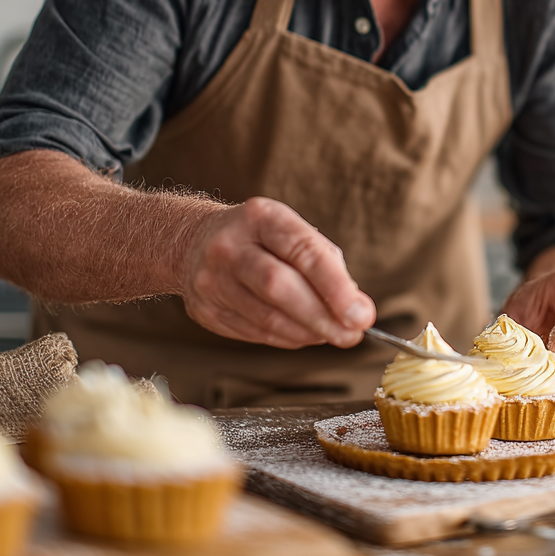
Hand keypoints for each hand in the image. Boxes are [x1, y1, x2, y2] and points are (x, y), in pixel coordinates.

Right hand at [180, 197, 375, 348]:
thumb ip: (325, 263)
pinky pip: (255, 333)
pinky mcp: (205, 311)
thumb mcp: (290, 231)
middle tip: (352, 334)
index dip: (335, 286)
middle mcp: (230, 246)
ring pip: (267, 317)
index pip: (302, 251)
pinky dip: (287, 338)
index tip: (362, 313)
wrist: (191, 242)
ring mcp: (212, 280)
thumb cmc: (259, 238)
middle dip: (322, 316)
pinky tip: (304, 334)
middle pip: (279, 287)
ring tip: (333, 335)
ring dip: (308, 333)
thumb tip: (355, 308)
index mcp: (260, 217)